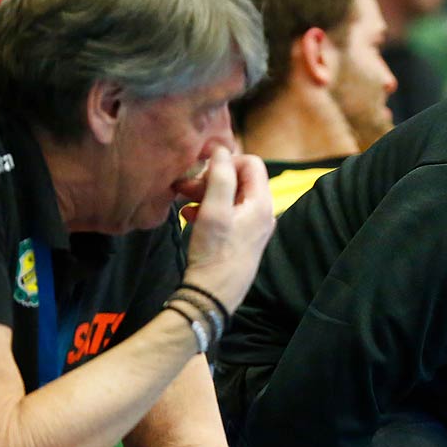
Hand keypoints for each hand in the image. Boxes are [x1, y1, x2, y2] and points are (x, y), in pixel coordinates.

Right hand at [182, 151, 273, 311]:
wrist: (211, 296)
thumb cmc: (214, 255)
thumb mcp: (214, 210)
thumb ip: (219, 176)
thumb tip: (221, 150)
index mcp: (261, 204)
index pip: (251, 163)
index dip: (226, 161)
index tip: (202, 172)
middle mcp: (262, 214)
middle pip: (239, 179)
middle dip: (211, 178)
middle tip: (186, 187)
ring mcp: (252, 228)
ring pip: (229, 196)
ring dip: (206, 194)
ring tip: (184, 202)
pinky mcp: (240, 239)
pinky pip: (226, 214)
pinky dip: (208, 210)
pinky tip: (189, 217)